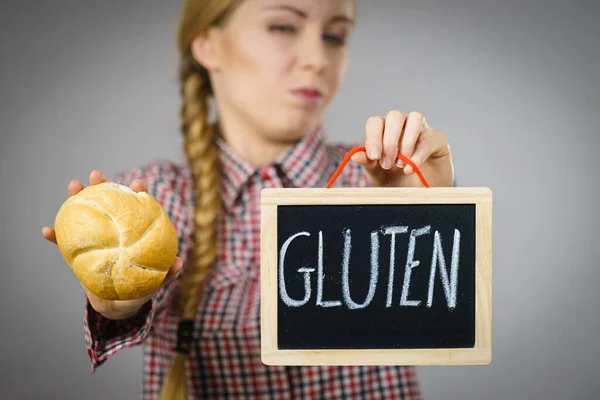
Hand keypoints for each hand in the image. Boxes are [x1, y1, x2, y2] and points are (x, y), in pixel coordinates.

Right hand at [42, 170, 183, 319]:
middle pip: (108, 201)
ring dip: (76, 197)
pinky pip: (63, 242)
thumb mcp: (155, 280)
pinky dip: (54, 236)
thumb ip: (167, 272)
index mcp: (134, 229)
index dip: (138, 191)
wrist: (118, 305)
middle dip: (103, 184)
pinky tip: (46, 231)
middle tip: (96, 175)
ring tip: (72, 186)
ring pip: (85, 213)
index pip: (138, 205)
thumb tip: (178, 264)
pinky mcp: (78, 252)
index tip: (138, 184)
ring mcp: (95, 237)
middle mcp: (114, 227)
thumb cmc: (140, 287)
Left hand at [351, 111, 453, 186]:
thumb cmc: (397, 181)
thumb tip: (354, 156)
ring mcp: (422, 131)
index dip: (373, 136)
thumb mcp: (379, 174)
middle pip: (395, 116)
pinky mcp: (438, 140)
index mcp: (384, 131)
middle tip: (387, 164)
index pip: (375, 122)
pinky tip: (411, 169)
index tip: (374, 156)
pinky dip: (418, 154)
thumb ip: (368, 163)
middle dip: (389, 140)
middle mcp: (402, 126)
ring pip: (415, 118)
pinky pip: (429, 139)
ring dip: (406, 141)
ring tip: (401, 164)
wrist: (419, 195)